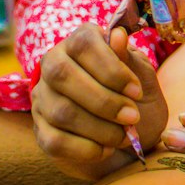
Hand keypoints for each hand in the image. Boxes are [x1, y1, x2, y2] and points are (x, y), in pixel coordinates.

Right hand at [32, 24, 168, 180]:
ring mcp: (42, 97)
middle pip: (62, 75)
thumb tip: (118, 35)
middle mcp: (53, 63)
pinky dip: (87, 149)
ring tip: (124, 136)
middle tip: (132, 117)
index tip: (137, 91)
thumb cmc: (137, 99)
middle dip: (104, 101)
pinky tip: (106, 149)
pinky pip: (55, 141)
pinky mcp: (41, 130)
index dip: (111, 69)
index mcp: (80, 41)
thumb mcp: (143, 78)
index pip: (83, 44)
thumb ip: (130, 60)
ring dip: (99, 128)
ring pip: (60, 111)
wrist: (129, 135)